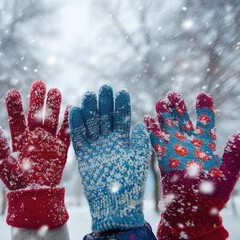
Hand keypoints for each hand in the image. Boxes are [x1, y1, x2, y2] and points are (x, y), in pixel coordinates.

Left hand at [0, 80, 69, 228]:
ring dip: (53, 106)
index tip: (13, 92)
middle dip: (37, 100)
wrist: (36, 195)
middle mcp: (34, 136)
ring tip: (54, 90)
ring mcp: (48, 141)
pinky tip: (70, 108)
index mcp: (19, 138)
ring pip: (51, 120)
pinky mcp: (61, 148)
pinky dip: (69, 122)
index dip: (15, 106)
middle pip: (36, 114)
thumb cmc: (17, 181)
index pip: (16, 119)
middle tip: (38, 83)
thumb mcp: (5, 165)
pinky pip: (66, 133)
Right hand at [69, 85, 150, 232]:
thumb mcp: (138, 161)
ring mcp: (95, 146)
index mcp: (123, 140)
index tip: (121, 91)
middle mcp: (108, 141)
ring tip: (89, 95)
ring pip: (91, 124)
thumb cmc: (130, 184)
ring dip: (90, 110)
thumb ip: (139, 142)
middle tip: (104, 87)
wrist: (114, 204)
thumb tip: (140, 124)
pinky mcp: (83, 154)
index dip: (121, 105)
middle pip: (105, 117)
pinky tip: (75, 110)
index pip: (122, 118)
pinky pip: (78, 137)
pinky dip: (76, 125)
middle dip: (104, 103)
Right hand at [145, 92, 239, 239]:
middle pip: (183, 121)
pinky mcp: (163, 159)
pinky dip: (151, 131)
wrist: (192, 211)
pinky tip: (147, 119)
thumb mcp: (227, 175)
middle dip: (179, 108)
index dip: (204, 108)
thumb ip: (233, 156)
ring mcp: (175, 151)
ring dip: (164, 116)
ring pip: (169, 129)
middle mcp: (189, 146)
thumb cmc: (212, 196)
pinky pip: (156, 142)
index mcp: (206, 146)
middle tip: (172, 95)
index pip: (206, 122)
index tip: (202, 95)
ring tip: (160, 102)